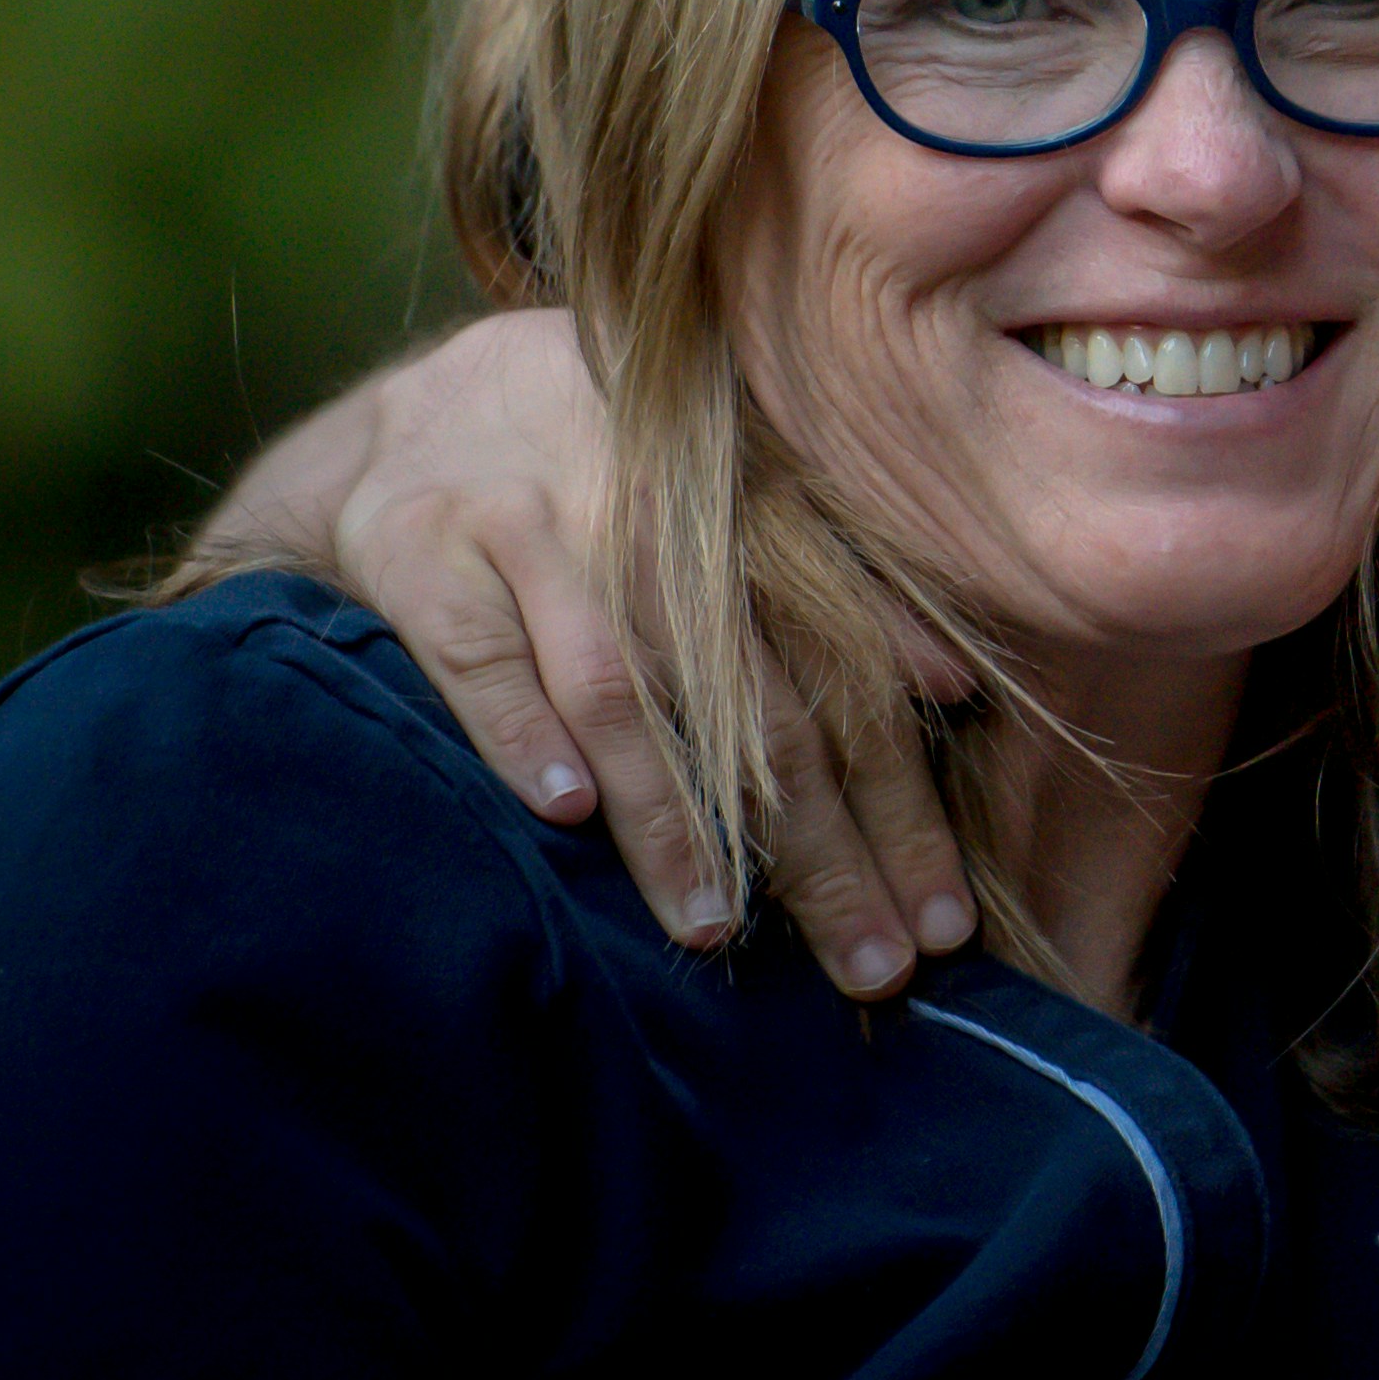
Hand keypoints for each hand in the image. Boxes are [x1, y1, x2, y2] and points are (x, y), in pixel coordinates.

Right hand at [270, 313, 972, 994]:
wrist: (422, 414)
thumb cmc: (610, 480)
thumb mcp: (734, 506)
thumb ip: (845, 589)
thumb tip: (955, 686)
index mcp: (748, 512)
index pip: (848, 681)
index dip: (901, 805)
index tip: (942, 920)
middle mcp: (652, 516)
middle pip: (755, 705)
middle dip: (819, 849)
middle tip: (868, 965)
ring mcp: (534, 528)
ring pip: (619, 690)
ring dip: (669, 816)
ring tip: (714, 927)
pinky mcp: (424, 551)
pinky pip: (482, 657)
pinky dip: (523, 735)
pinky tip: (564, 816)